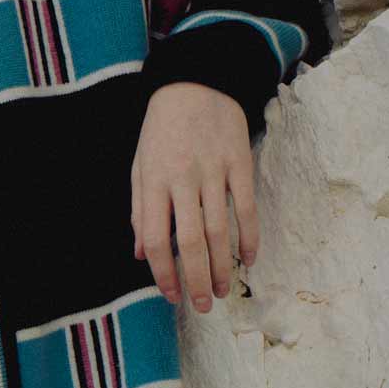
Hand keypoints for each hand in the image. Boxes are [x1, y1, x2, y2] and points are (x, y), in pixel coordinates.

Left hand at [132, 80, 255, 310]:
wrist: (197, 81)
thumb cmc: (162, 129)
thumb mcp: (140, 165)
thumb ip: (139, 210)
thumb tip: (139, 254)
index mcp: (153, 182)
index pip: (155, 239)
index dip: (162, 273)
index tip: (171, 294)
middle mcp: (182, 179)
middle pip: (189, 242)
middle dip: (196, 279)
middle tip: (202, 306)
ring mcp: (213, 171)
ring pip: (219, 230)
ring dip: (222, 266)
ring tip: (223, 291)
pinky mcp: (239, 163)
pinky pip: (246, 208)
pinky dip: (249, 238)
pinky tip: (248, 260)